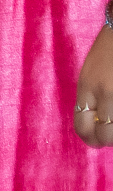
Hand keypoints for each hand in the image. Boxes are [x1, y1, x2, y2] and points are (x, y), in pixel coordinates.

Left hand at [76, 26, 112, 148]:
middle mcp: (104, 93)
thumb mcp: (91, 73)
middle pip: (104, 135)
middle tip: (112, 137)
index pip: (81, 126)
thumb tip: (97, 124)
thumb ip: (91, 98)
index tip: (98, 141)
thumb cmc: (109, 50)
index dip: (91, 139)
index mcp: (86, 87)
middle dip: (109, 140)